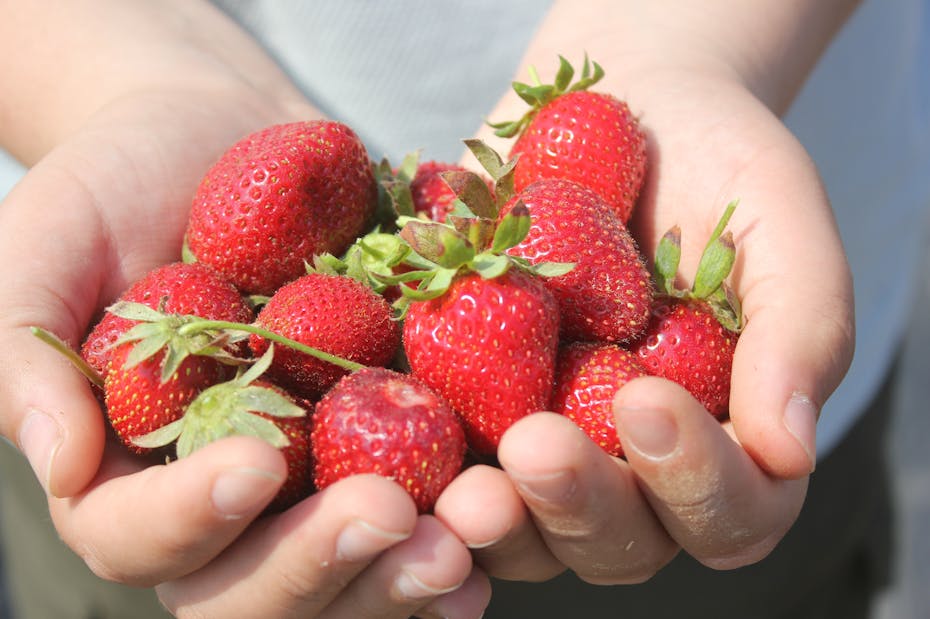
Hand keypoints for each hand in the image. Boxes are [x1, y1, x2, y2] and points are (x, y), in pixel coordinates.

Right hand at [0, 84, 488, 617]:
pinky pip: (425, 510)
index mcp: (132, 473)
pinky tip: (508, 513)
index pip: (140, 539)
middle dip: (320, 564)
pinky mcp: (387, 441)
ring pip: (349, 573)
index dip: (192, 519)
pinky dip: (465, 527)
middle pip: (256, 591)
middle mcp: (228, 500)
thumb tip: (62, 466)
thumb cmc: (115, 184)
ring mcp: (313, 479)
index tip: (257, 460)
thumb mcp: (43, 249)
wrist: (224, 134)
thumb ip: (30, 357)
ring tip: (469, 532)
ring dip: (406, 571)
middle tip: (387, 517)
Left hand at [440, 40, 853, 583]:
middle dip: (580, 507)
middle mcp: (631, 468)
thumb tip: (787, 451)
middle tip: (538, 445)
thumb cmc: (716, 165)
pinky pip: (440, 473)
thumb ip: (801, 330)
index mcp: (722, 442)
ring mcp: (543, 447)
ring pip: (527, 534)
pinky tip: (386, 459)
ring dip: (499, 524)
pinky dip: (418, 480)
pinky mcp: (467, 412)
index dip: (694, 480)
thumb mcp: (777, 224)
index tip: (646, 399)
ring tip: (468, 488)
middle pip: (617, 543)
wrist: (621, 112)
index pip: (729, 510)